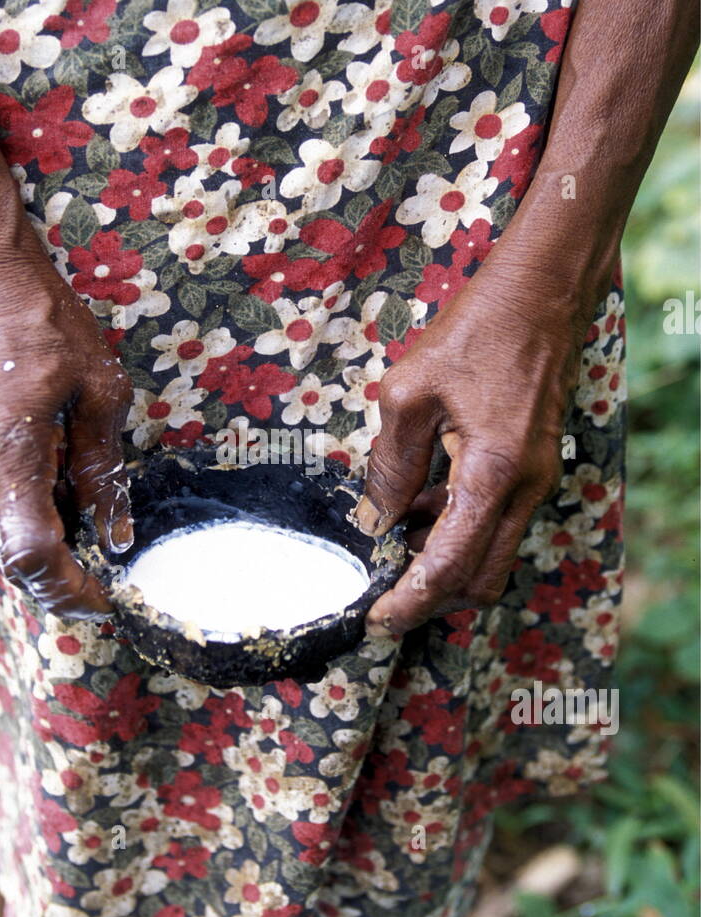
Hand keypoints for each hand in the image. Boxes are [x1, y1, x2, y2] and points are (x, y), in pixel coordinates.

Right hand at [0, 223, 132, 619]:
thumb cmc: (45, 320)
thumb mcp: (100, 391)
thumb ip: (104, 467)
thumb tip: (114, 530)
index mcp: (10, 452)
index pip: (34, 553)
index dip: (69, 589)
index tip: (104, 600)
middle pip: (15, 552)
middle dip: (61, 576)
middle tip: (104, 580)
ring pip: (3, 529)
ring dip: (46, 540)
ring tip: (89, 516)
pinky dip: (29, 510)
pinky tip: (61, 484)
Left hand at [358, 247, 593, 634]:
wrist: (541, 295)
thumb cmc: (476, 333)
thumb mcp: (410, 393)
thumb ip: (391, 463)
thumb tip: (376, 516)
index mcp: (493, 474)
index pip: (450, 566)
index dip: (412, 601)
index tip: (379, 620)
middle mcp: (524, 488)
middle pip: (480, 577)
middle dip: (431, 593)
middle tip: (382, 588)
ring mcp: (534, 480)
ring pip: (490, 551)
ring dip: (442, 555)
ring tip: (391, 529)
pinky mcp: (532, 467)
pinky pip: (495, 519)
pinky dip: (455, 525)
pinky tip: (416, 498)